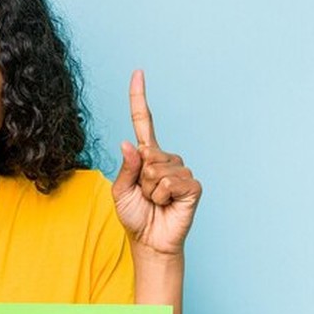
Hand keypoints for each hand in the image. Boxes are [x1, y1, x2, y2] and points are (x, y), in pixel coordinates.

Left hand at [112, 70, 201, 255]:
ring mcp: (181, 170)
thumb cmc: (135, 216)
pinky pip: (170, 183)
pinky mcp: (192, 185)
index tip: (138, 72)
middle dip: (140, 180)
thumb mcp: (121, 191)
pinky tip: (168, 205)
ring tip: (156, 202)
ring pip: (157, 171)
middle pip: (147, 155)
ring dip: (151, 191)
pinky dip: (163, 197)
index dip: (139, 97)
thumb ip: (125, 168)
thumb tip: (129, 143)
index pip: (143, 121)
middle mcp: (165, 159)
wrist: (149, 241)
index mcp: (146, 156)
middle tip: (145, 196)